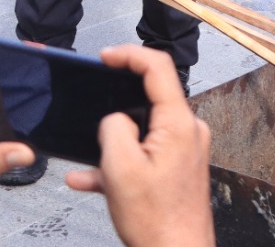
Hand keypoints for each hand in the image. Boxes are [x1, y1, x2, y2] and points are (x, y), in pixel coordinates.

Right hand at [65, 45, 213, 246]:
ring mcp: (184, 149)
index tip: (105, 56)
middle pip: (149, 99)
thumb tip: (114, 118)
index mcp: (178, 123)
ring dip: (112, 144)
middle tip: (91, 114)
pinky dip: (118, 163)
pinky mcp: (177, 167)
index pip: (158, 68)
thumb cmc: (156, 221)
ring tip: (90, 165)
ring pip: (141, 131)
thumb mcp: (120, 169)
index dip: (129, 55)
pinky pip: (144, 154)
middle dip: (115, 106)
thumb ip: (113, 130)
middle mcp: (188, 131)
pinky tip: (87, 179)